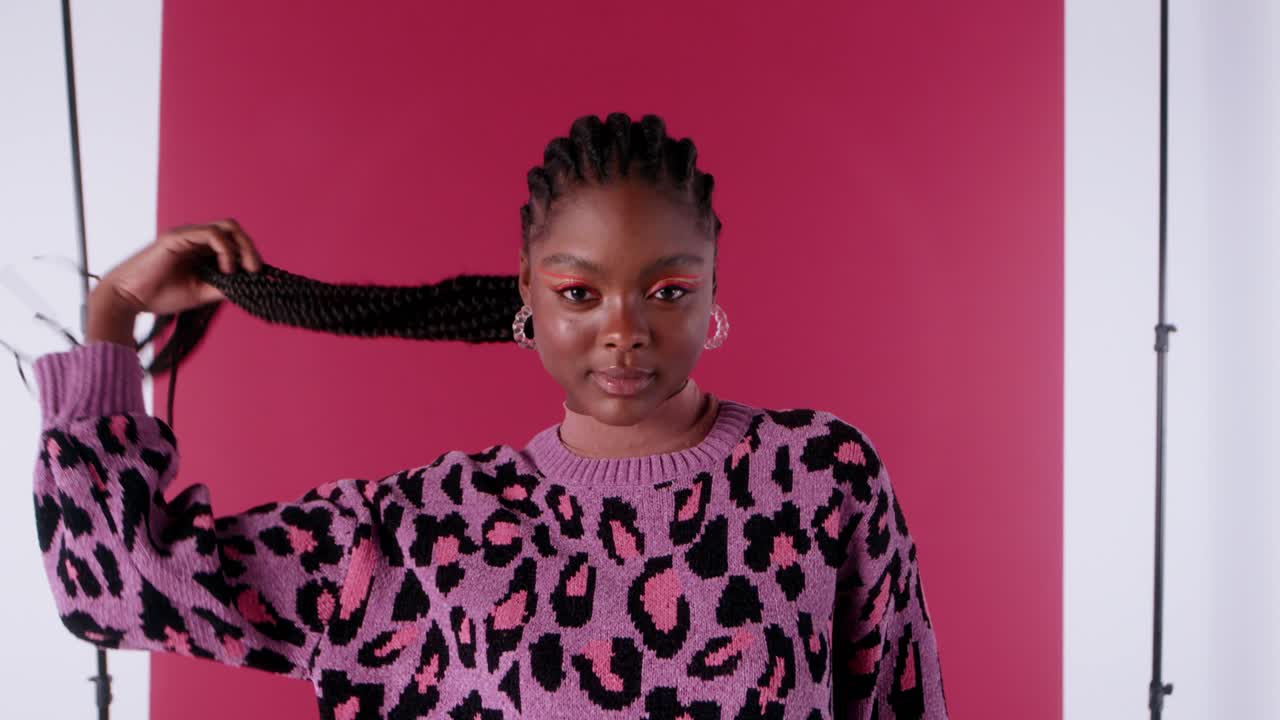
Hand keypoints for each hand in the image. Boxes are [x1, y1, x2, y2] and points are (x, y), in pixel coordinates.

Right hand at [95, 218, 262, 315]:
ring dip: (243, 247)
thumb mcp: (202, 292)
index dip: (250, 255)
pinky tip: (226, 269)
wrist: (128, 298)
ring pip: (227, 227)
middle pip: (235, 230)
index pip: (235, 242)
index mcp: (201, 250)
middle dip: (251, 249)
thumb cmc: (160, 295)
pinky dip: (226, 250)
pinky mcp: (177, 237)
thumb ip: (225, 286)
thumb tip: (251, 284)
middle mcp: (196, 238)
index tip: (258, 276)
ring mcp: (187, 235)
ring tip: (245, 270)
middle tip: (257, 271)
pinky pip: (211, 233)